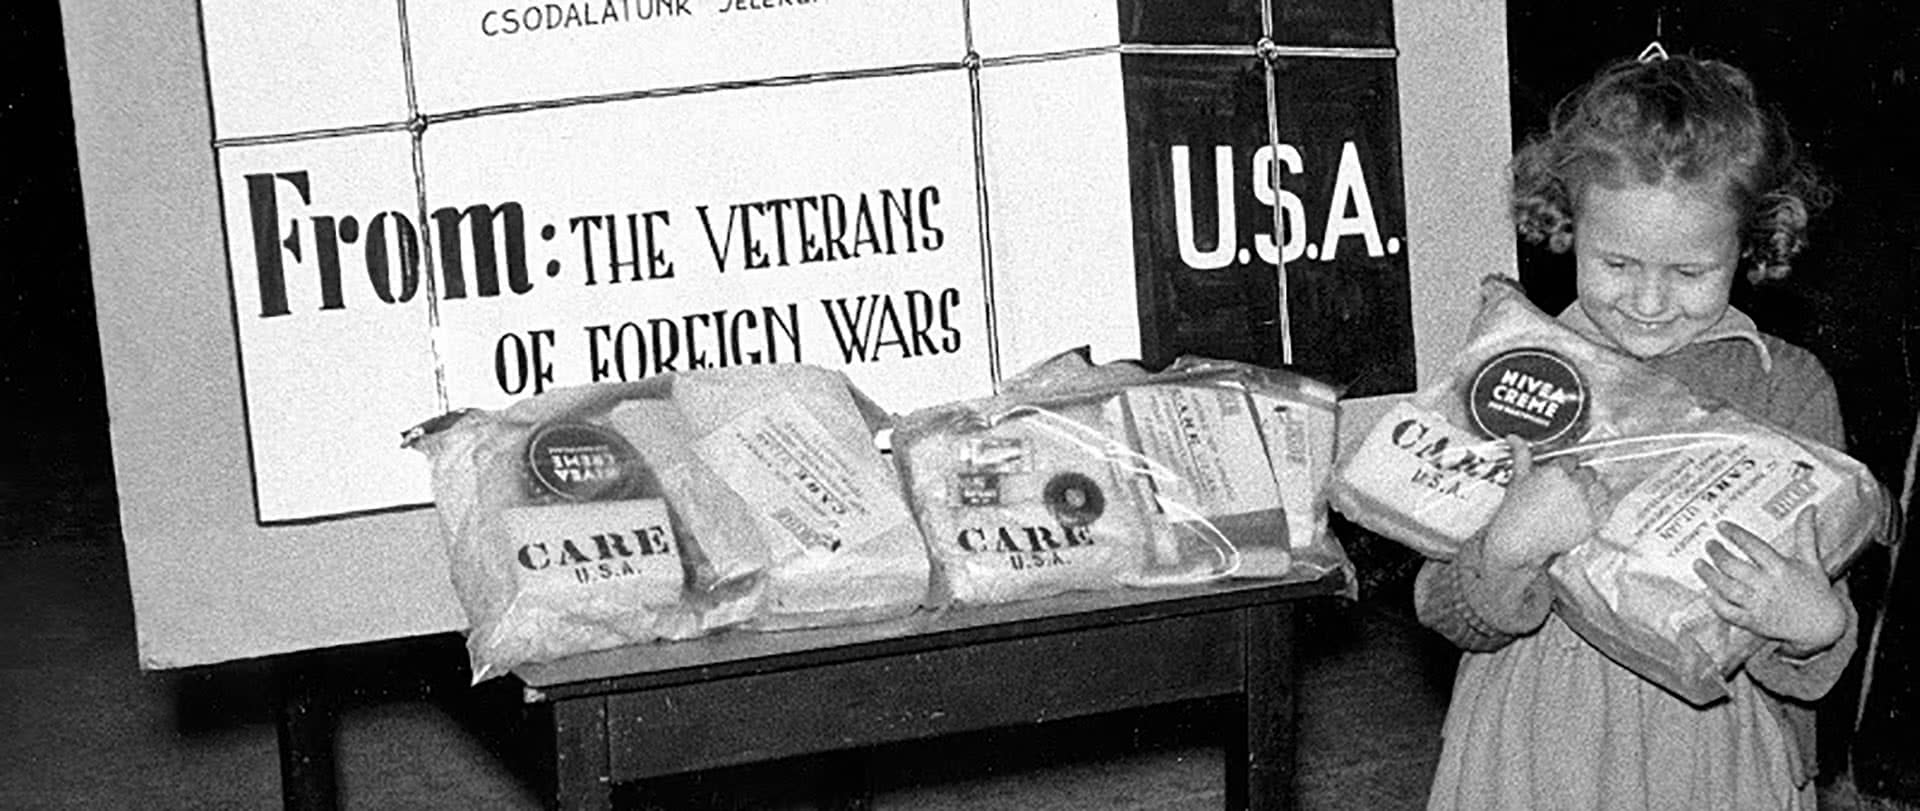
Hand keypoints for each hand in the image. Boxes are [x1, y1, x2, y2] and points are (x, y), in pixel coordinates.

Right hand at [1483, 436, 1596, 570]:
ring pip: (1601, 489)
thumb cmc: (1515, 510)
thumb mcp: (1518, 477)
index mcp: (1557, 471)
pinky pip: (1606, 508)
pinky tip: (1588, 509)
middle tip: (1570, 487)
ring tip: (1579, 498)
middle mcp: (1574, 486)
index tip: (1563, 473)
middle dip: (1580, 478)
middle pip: (1589, 473)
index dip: (1567, 467)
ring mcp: (1584, 504)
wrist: (1517, 538)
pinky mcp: (1591, 521)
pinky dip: (1602, 507)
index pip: (1572, 460)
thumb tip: (1514, 439)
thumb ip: (1521, 454)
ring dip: (1594, 491)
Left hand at [1693, 507, 1847, 654]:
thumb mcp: (1812, 561)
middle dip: (1717, 554)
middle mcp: (1768, 586)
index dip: (1735, 534)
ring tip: (1698, 564)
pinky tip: (1706, 591)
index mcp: (1782, 569)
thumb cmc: (1816, 591)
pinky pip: (1728, 612)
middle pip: (1734, 567)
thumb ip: (1806, 534)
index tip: (1721, 526)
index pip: (1753, 547)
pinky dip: (1715, 602)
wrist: (1824, 627)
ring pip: (1726, 589)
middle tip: (1708, 544)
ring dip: (1709, 575)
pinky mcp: (1754, 622)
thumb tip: (1809, 508)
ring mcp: (1759, 606)